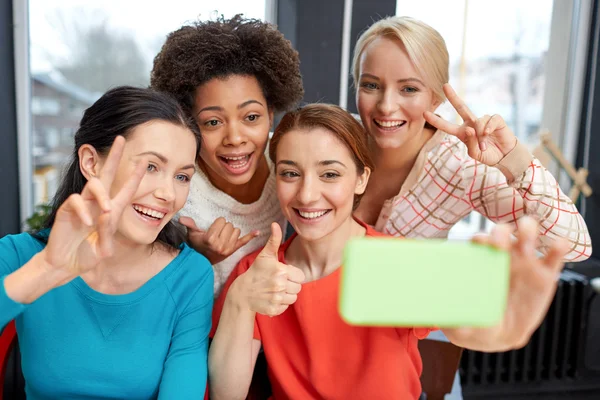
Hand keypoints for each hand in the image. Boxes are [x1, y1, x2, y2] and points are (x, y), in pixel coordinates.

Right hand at [42, 136, 146, 276]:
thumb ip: (108, 233)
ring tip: (107, 210)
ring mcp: (83, 205)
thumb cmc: (87, 254)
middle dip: (115, 156)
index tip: (145, 162)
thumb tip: (106, 213)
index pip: (127, 190)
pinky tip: (88, 223)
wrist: (67, 264)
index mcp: (112, 211)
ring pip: (93, 185)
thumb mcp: (104, 247)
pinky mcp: (68, 209)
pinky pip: (76, 201)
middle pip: (107, 174)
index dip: (136, 177)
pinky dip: (84, 211)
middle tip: (121, 139)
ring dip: (102, 195)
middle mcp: (98, 203)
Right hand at [180, 216, 259, 264]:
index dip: (217, 223)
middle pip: (229, 225)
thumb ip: (189, 225)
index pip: (221, 221)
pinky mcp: (234, 250)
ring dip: (230, 231)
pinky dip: (251, 236)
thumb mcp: (192, 234)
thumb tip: (182, 218)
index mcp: (211, 239)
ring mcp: (228, 248)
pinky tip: (258, 232)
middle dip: (223, 227)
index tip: (212, 230)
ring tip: (222, 237)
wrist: (202, 260)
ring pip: (236, 230)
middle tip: (217, 234)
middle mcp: (221, 244)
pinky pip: (244, 241)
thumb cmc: (197, 245)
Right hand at [233, 222, 304, 316]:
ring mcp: (276, 299)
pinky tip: (272, 298)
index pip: (301, 276)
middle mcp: (279, 285)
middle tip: (279, 282)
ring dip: (286, 295)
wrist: (243, 292)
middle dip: (290, 285)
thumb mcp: (265, 255)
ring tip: (276, 289)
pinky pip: (286, 307)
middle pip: (298, 288)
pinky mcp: (274, 309)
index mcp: (280, 271)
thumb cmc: (257, 271)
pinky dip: (281, 304)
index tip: (284, 274)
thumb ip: (274, 240)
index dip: (293, 275)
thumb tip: (275, 224)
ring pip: (293, 298)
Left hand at [424, 83, 517, 165]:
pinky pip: (490, 120)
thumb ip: (470, 143)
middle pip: (461, 107)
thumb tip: (470, 128)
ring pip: (477, 122)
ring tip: (485, 146)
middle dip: (453, 96)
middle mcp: (471, 124)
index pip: (447, 126)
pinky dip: (488, 128)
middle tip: (444, 85)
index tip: (424, 113)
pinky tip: (490, 134)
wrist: (505, 156)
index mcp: (463, 133)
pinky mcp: (496, 119)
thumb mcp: (475, 154)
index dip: (436, 121)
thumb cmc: (488, 155)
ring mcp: (483, 121)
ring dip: (481, 136)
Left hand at [450, 217, 568, 349]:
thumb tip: (445, 324)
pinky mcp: (545, 275)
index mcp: (479, 263)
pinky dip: (558, 246)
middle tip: (500, 245)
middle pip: (501, 232)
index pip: (479, 242)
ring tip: (526, 245)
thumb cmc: (475, 322)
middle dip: (501, 232)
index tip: (481, 245)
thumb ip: (455, 322)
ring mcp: (524, 263)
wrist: (500, 334)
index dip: (481, 240)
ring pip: (527, 235)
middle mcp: (501, 256)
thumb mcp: (462, 325)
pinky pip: (554, 255)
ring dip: (528, 232)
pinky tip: (558, 245)